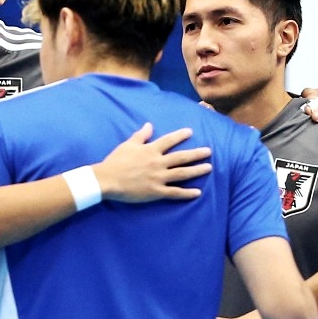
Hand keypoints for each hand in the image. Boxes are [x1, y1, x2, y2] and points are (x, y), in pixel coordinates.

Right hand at [92, 125, 211, 202]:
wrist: (108, 180)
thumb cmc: (116, 161)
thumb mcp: (128, 145)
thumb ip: (140, 135)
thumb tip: (149, 125)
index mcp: (150, 150)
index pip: (168, 141)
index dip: (180, 136)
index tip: (190, 132)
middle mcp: (158, 163)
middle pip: (181, 157)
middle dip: (196, 154)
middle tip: (209, 152)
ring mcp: (158, 178)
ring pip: (182, 173)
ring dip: (196, 170)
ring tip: (208, 168)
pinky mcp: (156, 192)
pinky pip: (174, 193)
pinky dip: (187, 193)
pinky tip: (197, 192)